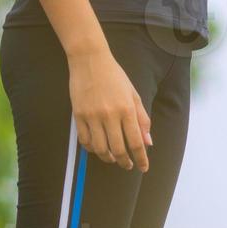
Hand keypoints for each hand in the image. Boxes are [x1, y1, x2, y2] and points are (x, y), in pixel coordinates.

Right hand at [67, 48, 151, 171]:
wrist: (89, 59)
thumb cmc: (114, 75)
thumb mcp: (133, 94)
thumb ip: (142, 118)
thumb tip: (148, 142)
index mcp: (127, 109)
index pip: (136, 142)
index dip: (141, 159)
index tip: (143, 168)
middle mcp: (110, 115)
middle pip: (118, 149)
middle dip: (125, 162)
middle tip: (127, 165)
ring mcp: (92, 115)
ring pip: (100, 148)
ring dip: (108, 158)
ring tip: (112, 158)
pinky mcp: (78, 115)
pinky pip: (84, 140)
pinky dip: (91, 148)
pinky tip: (96, 148)